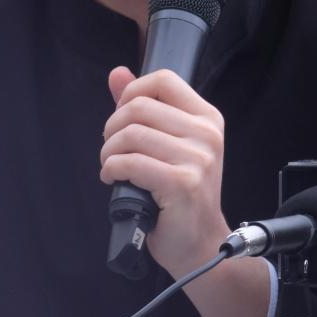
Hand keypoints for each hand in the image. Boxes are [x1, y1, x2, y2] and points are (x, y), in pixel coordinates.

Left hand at [99, 66, 230, 276]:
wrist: (199, 243)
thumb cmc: (179, 193)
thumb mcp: (166, 143)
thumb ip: (142, 106)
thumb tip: (117, 73)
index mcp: (206, 118)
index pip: (162, 79)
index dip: (132, 92)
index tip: (122, 117)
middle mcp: (207, 134)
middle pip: (139, 106)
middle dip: (112, 128)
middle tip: (112, 149)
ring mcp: (198, 159)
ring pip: (131, 134)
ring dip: (109, 152)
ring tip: (112, 166)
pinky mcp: (183, 183)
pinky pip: (130, 162)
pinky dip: (111, 169)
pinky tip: (113, 179)